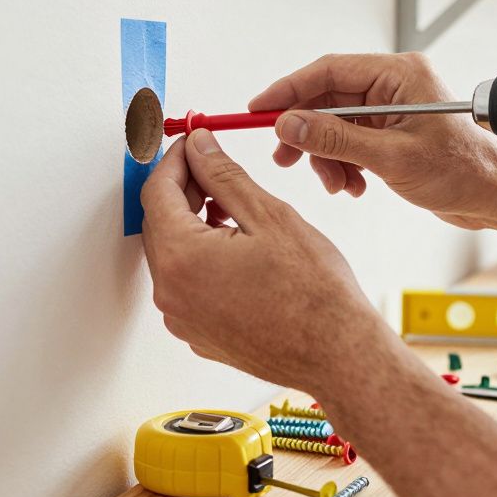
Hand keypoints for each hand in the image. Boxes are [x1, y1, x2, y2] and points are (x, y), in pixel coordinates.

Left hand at [140, 129, 386, 390]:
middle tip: (216, 169)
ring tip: (235, 210)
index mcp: (183, 259)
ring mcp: (183, 320)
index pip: (157, 191)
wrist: (338, 354)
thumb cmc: (315, 294)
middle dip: (184, 189)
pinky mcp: (199, 334)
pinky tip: (238, 248)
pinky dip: (203, 258)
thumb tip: (198, 148)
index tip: (194, 142)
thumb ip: (223, 176)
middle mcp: (171, 295)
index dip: (175, 159)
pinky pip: (188, 284)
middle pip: (160, 223)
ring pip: (174, 255)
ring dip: (194, 224)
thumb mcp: (269, 216)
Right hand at [248, 53, 496, 228]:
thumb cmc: (462, 170)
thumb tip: (289, 126)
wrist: (494, 196)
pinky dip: (344, 165)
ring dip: (327, 157)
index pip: (328, 71)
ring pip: (336, 126)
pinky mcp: (393, 134)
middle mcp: (394, 85)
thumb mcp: (391, 158)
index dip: (289, 90)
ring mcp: (392, 110)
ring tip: (335, 184)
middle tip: (284, 158)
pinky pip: (351, 143)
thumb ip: (335, 140)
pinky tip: (354, 186)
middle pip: (328, 100)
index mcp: (399, 73)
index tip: (258, 109)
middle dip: (307, 134)